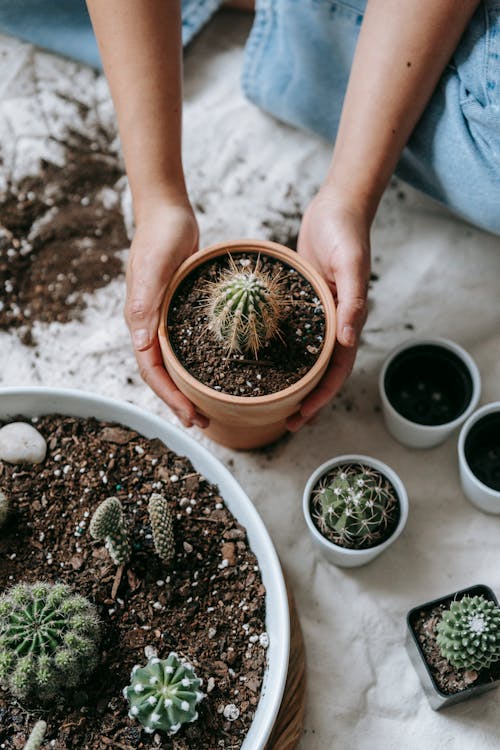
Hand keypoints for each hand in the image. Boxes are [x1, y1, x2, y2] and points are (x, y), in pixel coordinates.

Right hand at [125, 201, 208, 428]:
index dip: (169, 397)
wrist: (168, 213)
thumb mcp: (152, 268)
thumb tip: (141, 344)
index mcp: (140, 322)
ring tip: (208, 406)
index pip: (151, 371)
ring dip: (188, 387)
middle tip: (203, 422)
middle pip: (162, 375)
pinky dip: (197, 363)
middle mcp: (150, 326)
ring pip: (174, 363)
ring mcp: (164, 319)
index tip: (190, 416)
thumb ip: (144, 304)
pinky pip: (186, 345)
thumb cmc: (160, 237)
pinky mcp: (179, 311)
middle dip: (179, 401)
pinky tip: (216, 370)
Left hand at [287, 185, 370, 430]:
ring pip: (304, 356)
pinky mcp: (302, 301)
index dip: (319, 398)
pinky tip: (258, 359)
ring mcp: (317, 314)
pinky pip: (291, 333)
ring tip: (269, 400)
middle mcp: (333, 323)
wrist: (337, 207)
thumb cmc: (346, 233)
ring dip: (291, 380)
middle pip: (319, 372)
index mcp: (347, 321)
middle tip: (282, 421)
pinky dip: (278, 350)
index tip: (300, 418)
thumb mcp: (351, 264)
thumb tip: (351, 340)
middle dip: (304, 399)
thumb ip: (354, 301)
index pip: (335, 371)